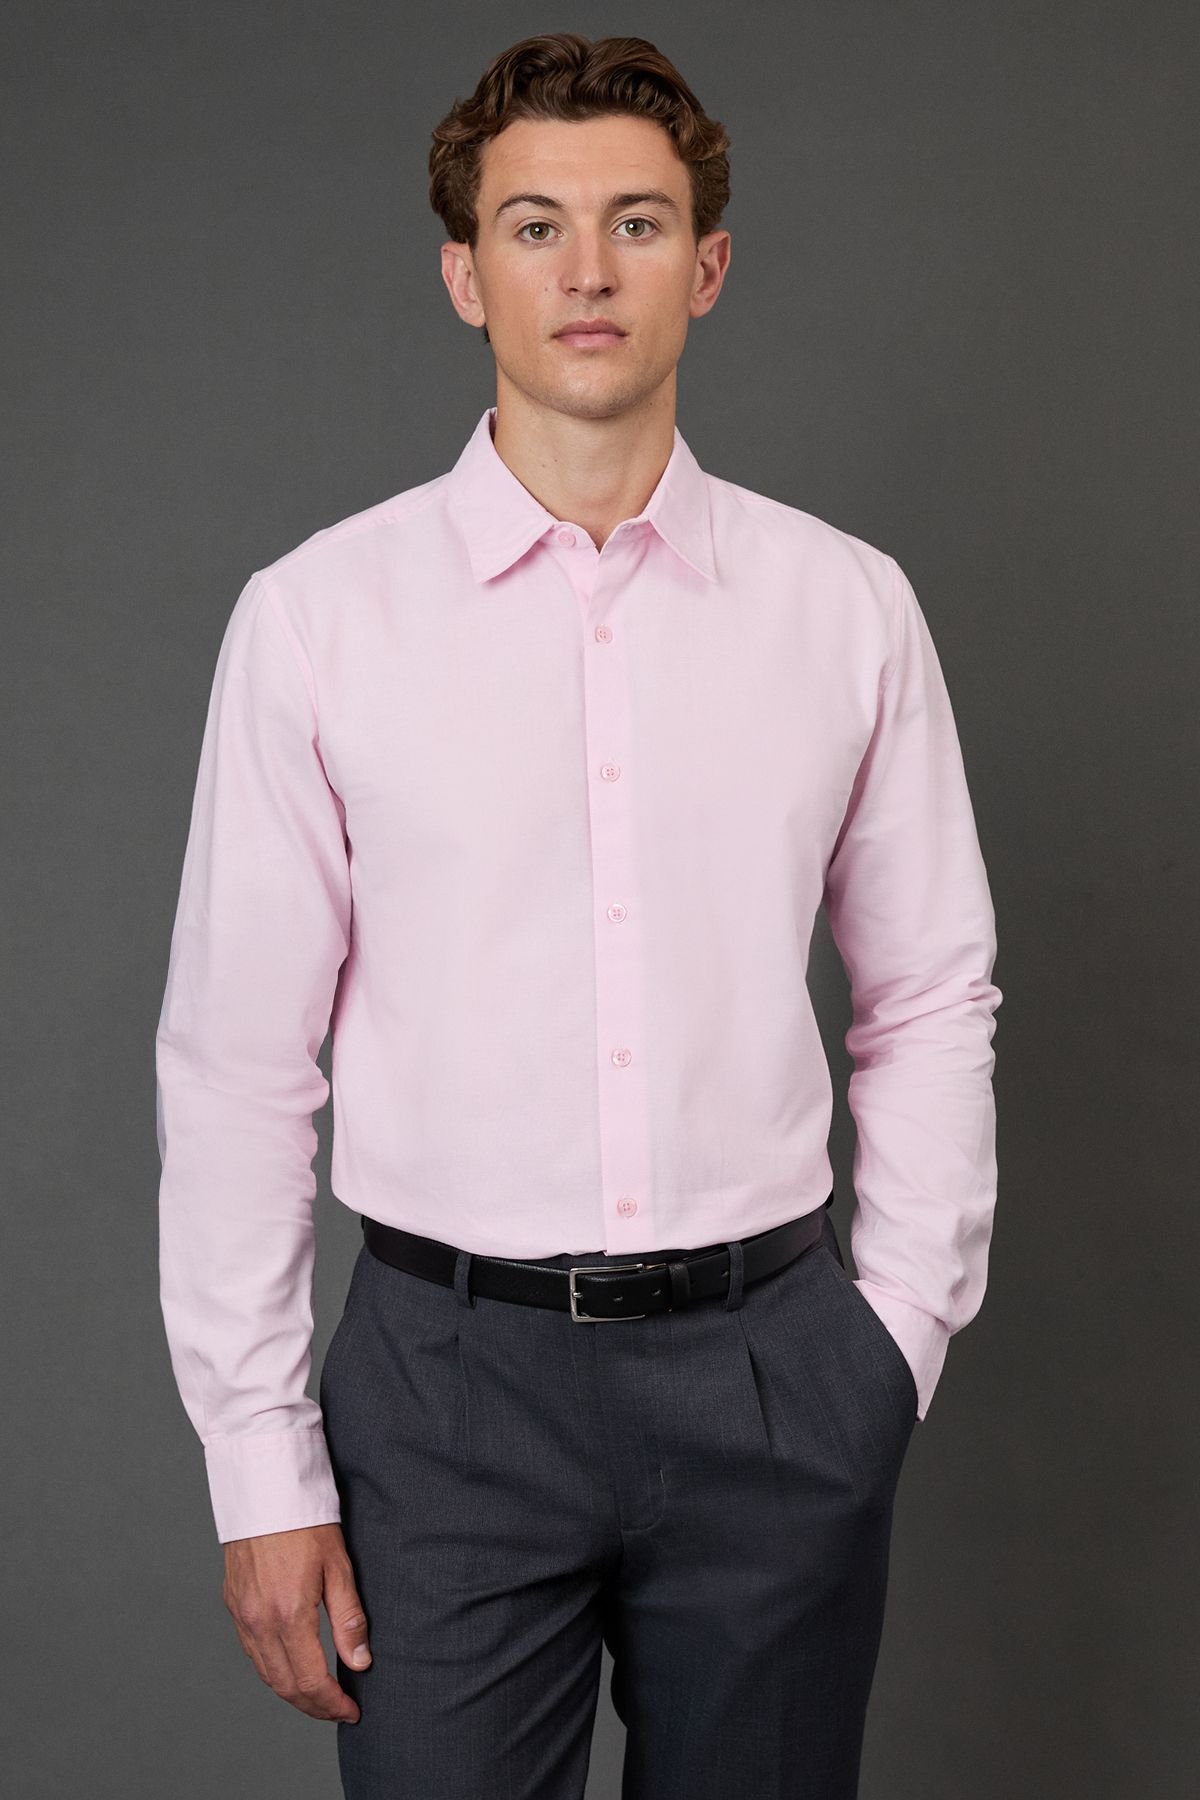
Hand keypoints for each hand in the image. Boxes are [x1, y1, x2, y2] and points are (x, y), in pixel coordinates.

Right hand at [223, 1522, 371, 1722]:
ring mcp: (242, 1615)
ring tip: (320, 1695)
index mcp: (288, 1614)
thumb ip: (349, 1619)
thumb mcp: (338, 1566)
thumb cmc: (305, 1520)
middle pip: (285, 1686)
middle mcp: (259, 1621)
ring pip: (265, 1673)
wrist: (264, 1486)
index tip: (351, 1711)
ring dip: (292, 1692)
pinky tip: (291, 1666)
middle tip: (339, 1710)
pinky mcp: (233, 1604)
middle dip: (313, 1706)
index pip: (311, 1680)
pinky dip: (273, 1669)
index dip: (332, 1704)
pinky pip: (252, 1652)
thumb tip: (360, 1662)